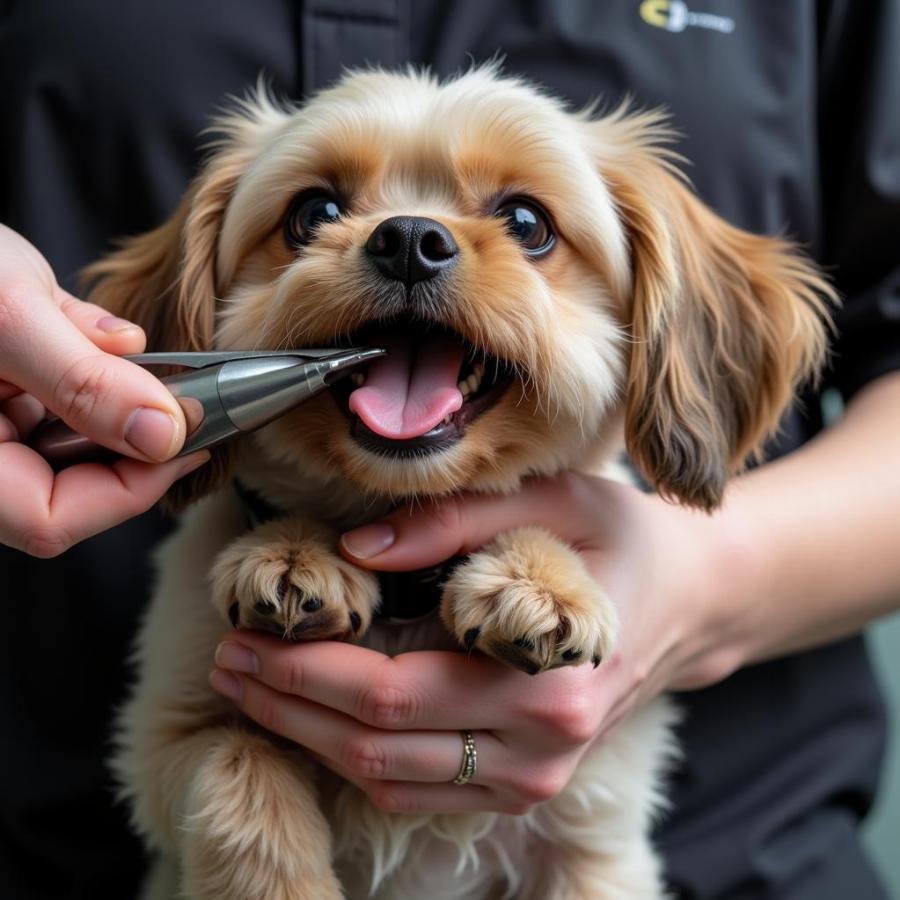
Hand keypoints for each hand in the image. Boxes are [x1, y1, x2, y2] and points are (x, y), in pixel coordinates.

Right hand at [0, 225, 207, 556]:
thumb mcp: (9, 312)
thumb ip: (82, 379)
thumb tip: (161, 436)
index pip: (48, 521)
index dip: (128, 491)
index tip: (187, 442)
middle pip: (71, 493)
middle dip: (134, 449)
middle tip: (184, 404)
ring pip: (79, 452)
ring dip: (123, 413)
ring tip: (139, 367)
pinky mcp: (10, 398)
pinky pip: (71, 410)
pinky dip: (103, 379)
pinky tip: (107, 345)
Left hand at [209, 473, 746, 813]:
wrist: (691, 598)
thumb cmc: (622, 541)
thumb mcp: (552, 501)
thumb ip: (455, 520)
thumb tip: (357, 548)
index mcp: (549, 681)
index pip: (396, 695)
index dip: (309, 674)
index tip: (244, 641)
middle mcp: (542, 748)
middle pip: (380, 748)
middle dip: (290, 707)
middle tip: (228, 663)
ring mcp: (536, 776)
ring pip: (392, 779)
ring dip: (312, 739)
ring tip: (252, 689)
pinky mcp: (527, 783)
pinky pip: (422, 789)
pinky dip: (357, 759)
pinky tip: (316, 718)